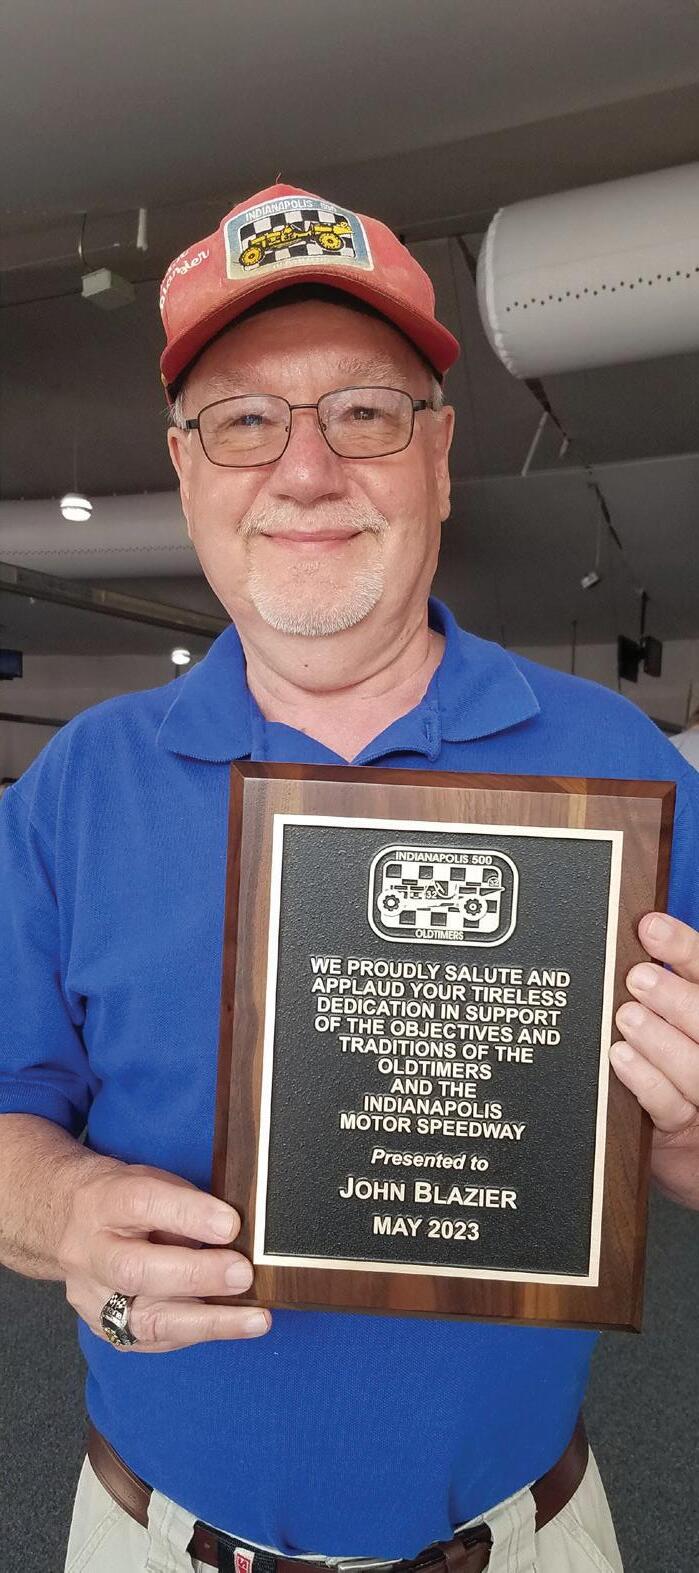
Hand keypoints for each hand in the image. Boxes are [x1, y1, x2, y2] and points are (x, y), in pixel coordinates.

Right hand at [58, 1160, 270, 1350]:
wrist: (72, 1225)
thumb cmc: (125, 1200)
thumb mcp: (152, 1181)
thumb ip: (187, 1204)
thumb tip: (237, 1232)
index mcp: (103, 1202)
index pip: (142, 1204)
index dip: (188, 1214)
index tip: (231, 1224)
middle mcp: (90, 1253)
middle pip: (135, 1270)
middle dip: (196, 1275)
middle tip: (243, 1274)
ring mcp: (92, 1297)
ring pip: (145, 1320)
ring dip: (207, 1322)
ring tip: (254, 1320)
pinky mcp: (103, 1329)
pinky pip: (151, 1340)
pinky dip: (195, 1333)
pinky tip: (229, 1327)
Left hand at [610, 912, 698, 1209]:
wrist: (682, 1149)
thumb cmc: (668, 1072)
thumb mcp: (670, 1022)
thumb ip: (659, 986)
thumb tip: (630, 936)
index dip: (684, 948)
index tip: (651, 928)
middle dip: (676, 997)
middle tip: (637, 979)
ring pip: (696, 1066)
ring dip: (659, 1038)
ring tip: (627, 1018)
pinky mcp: (687, 1132)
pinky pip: (671, 1107)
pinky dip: (646, 1080)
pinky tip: (623, 1059)